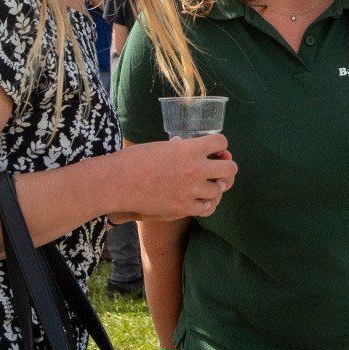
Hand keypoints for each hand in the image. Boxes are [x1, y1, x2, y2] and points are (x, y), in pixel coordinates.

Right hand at [116, 134, 236, 220]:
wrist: (118, 182)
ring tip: (202, 186)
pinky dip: (205, 204)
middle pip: (230, 168)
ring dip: (213, 187)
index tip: (213, 151)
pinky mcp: (184, 208)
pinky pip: (208, 208)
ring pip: (219, 190)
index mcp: (189, 148)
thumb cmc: (134, 160)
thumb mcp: (161, 147)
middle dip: (225, 168)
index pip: (221, 142)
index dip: (219, 146)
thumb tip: (185, 144)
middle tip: (215, 170)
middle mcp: (195, 168)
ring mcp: (191, 190)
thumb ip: (179, 148)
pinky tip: (198, 200)